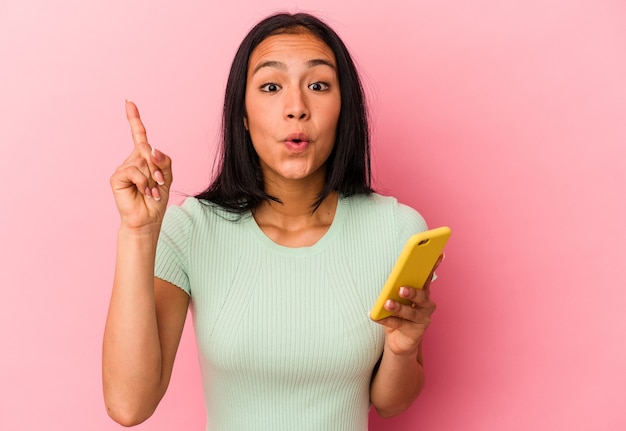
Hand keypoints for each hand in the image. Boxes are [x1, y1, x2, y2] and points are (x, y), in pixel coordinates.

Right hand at [110, 101, 172, 230]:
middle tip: (159, 183)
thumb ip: (163, 160)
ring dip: (152, 178)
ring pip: (142, 160)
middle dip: (157, 165)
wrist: (148, 219)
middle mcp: (131, 160)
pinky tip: (143, 192)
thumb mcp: (166, 177)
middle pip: (146, 148)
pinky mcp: (117, 177)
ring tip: (152, 192)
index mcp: (143, 158)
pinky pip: (134, 171)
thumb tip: (151, 149)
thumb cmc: (156, 199)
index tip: (129, 102)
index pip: (139, 135)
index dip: (134, 119)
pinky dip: (143, 182)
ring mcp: (122, 168)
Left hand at [373, 254, 442, 356]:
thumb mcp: (398, 298)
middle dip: (412, 292)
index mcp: (423, 292)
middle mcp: (426, 305)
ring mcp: (422, 319)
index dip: (433, 266)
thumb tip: (390, 278)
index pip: (427, 277)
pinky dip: (385, 319)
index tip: (437, 254)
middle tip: (401, 289)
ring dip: (398, 308)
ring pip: (410, 312)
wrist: (399, 340)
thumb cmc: (399, 314)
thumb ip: (397, 287)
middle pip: (421, 296)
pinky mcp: (415, 332)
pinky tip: (375, 316)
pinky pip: (399, 324)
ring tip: (387, 304)